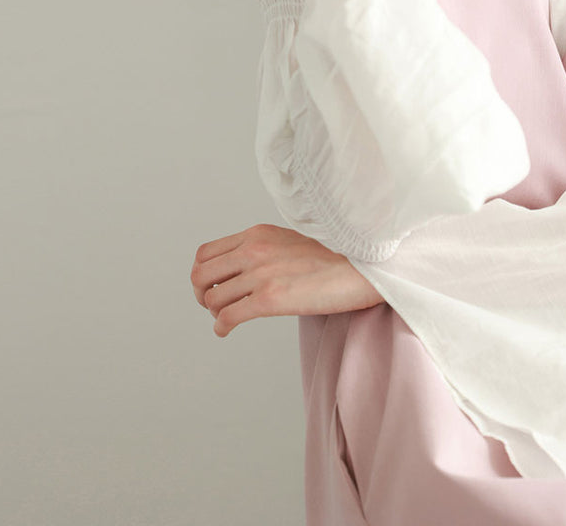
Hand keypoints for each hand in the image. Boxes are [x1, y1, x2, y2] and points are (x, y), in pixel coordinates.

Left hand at [190, 224, 385, 336]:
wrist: (365, 267)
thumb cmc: (334, 258)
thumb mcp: (291, 240)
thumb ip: (264, 249)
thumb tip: (244, 270)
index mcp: (257, 234)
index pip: (206, 253)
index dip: (203, 275)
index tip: (212, 288)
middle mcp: (253, 250)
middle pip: (200, 275)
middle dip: (201, 295)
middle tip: (212, 305)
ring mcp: (261, 274)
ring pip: (212, 299)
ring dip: (215, 313)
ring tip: (228, 318)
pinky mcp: (270, 299)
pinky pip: (227, 317)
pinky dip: (221, 327)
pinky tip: (227, 330)